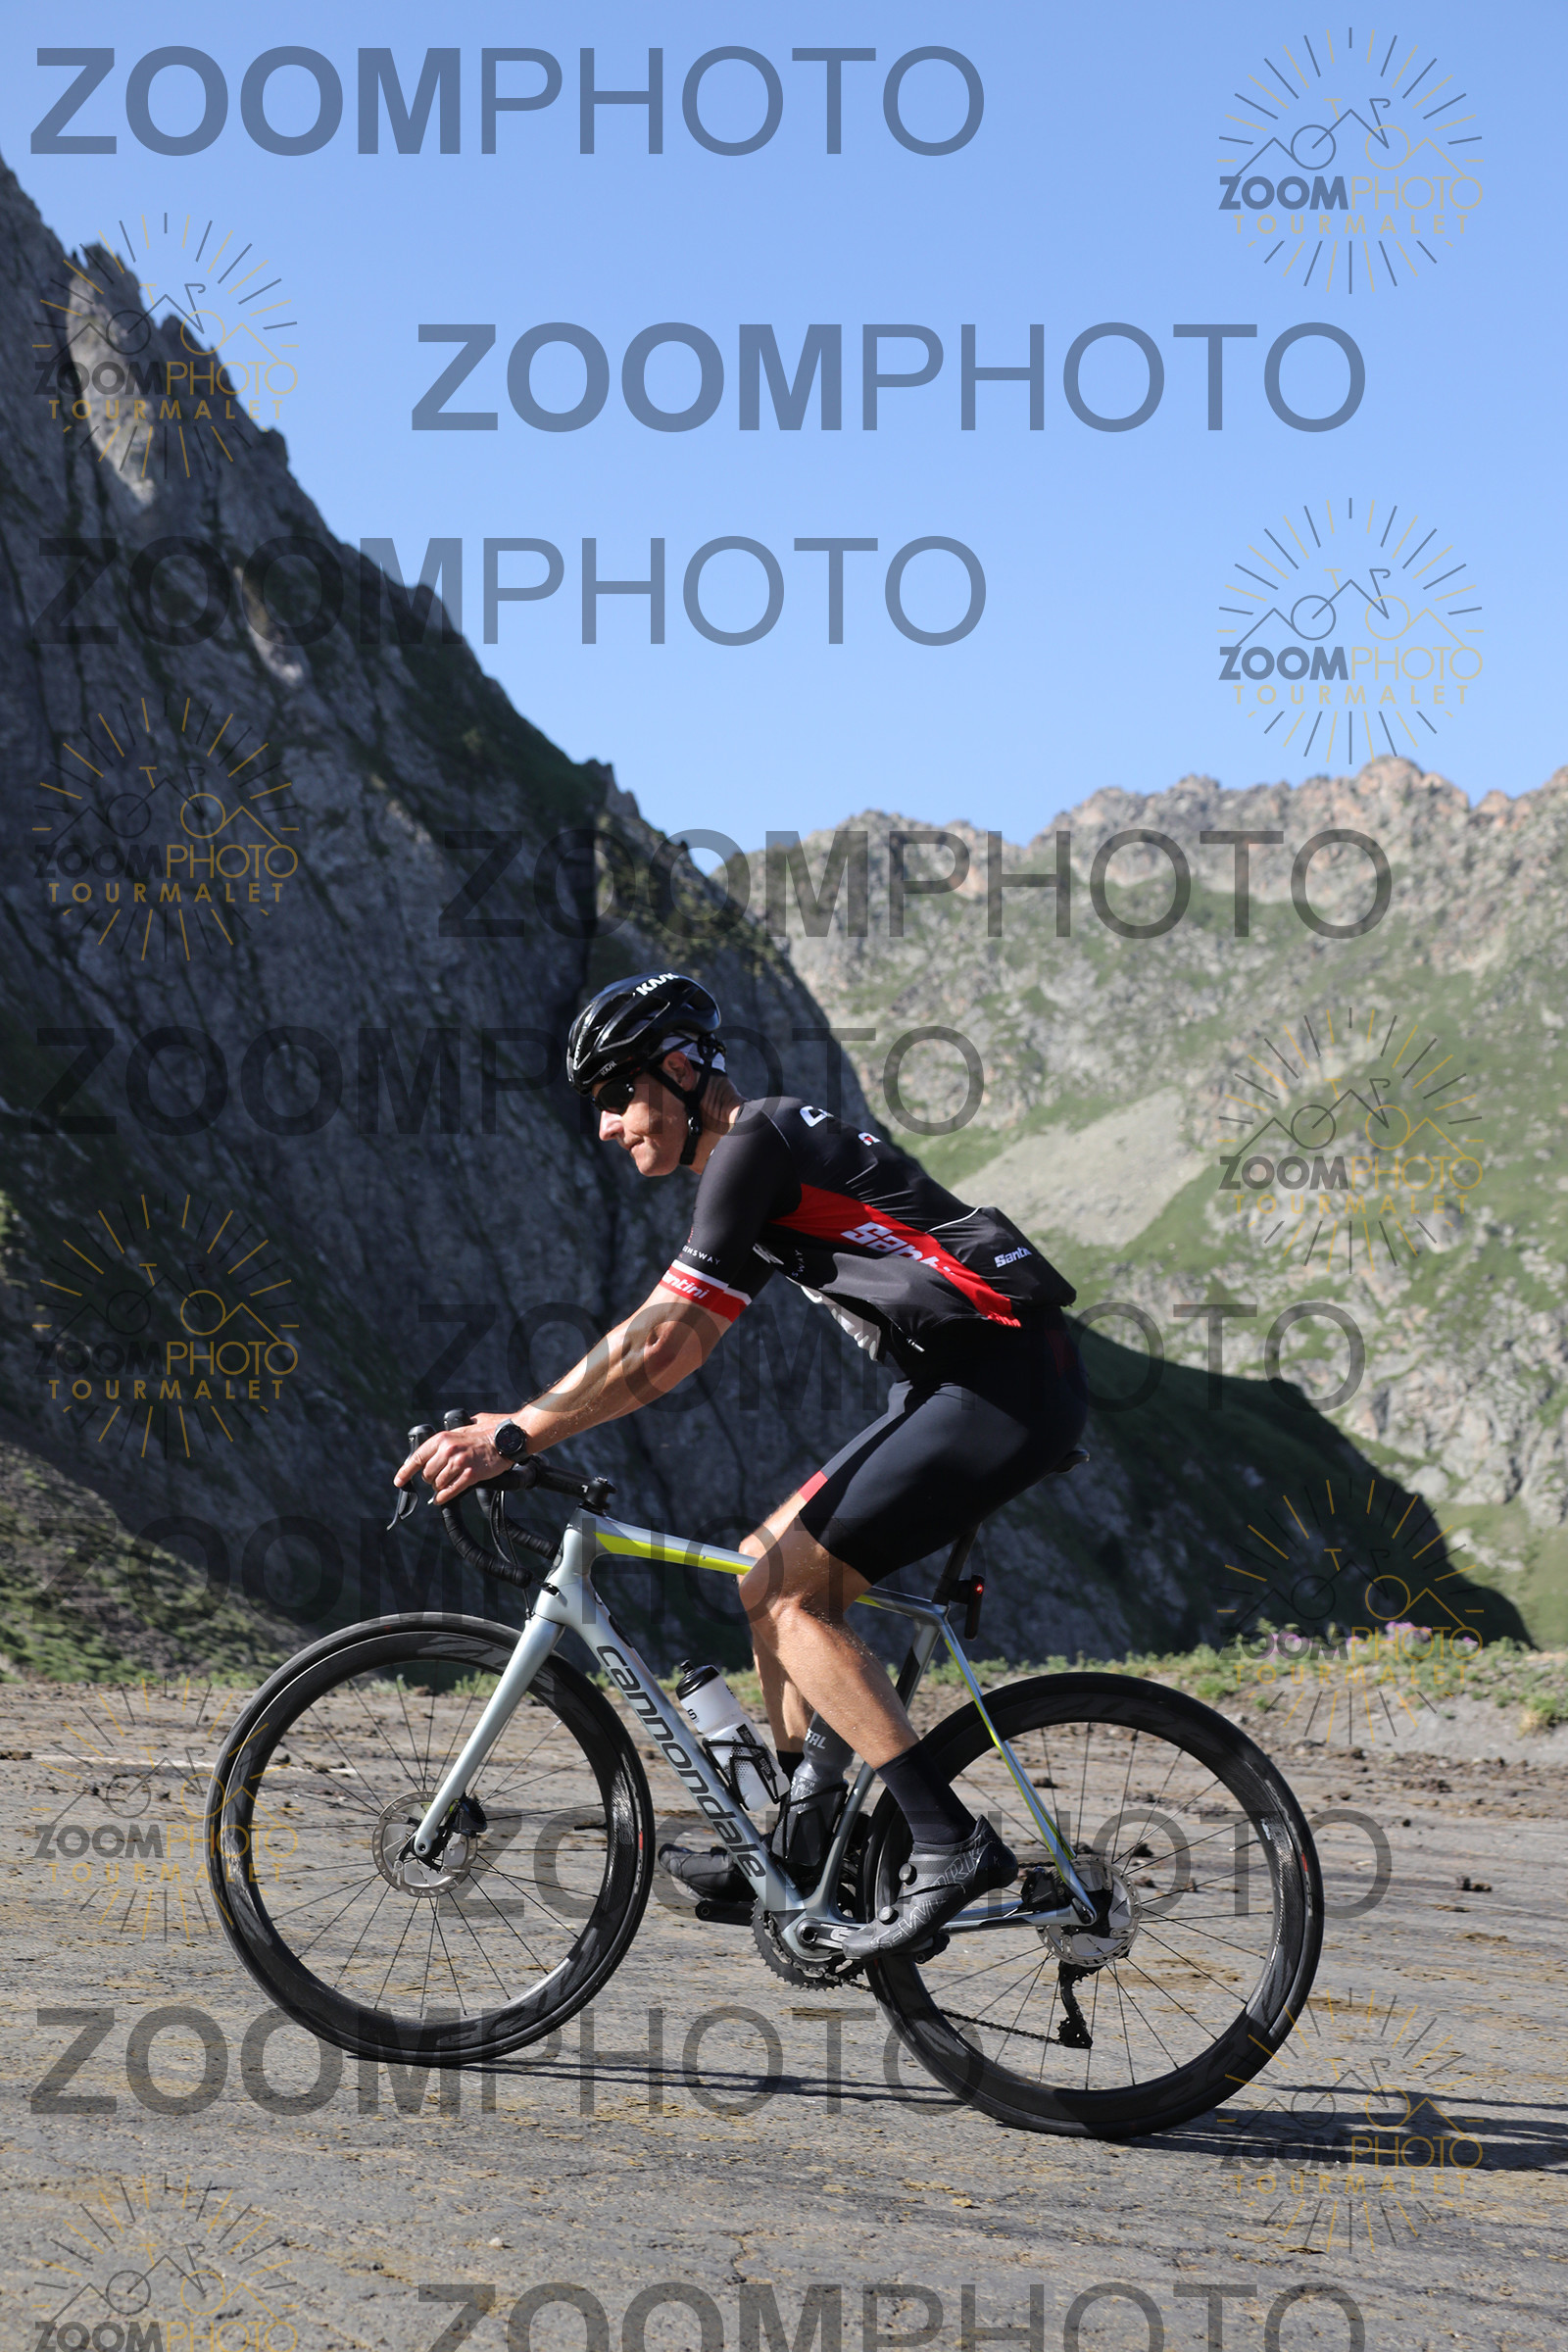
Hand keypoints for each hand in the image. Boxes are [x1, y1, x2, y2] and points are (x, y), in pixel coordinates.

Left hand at [396, 1414, 510, 1503]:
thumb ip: (446, 1440)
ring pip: (438, 1484)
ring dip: (440, 1488)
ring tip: (447, 1485)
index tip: (399, 1481)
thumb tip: (433, 1452)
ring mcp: (459, 1463)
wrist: (506, 1438)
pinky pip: (450, 1491)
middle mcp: (448, 1450)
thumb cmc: (486, 1433)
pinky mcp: (471, 1474)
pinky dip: (444, 1497)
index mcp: (442, 1438)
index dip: (406, 1472)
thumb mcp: (460, 1429)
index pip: (417, 1458)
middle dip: (431, 1480)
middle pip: (427, 1475)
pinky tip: (442, 1498)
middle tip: (438, 1479)